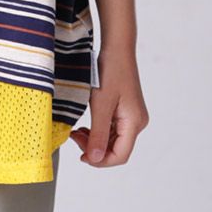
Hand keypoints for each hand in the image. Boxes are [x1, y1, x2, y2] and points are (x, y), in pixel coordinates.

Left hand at [69, 47, 148, 166]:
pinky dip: (96, 133)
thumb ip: (98, 135)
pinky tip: (84, 128)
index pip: (120, 156)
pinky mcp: (124, 113)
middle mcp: (136, 123)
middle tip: (75, 138)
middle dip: (94, 150)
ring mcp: (131, 118)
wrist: (116, 50)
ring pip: (111, 142)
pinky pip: (110, 132)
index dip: (100, 161)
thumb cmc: (110, 72)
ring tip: (77, 132)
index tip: (81, 155)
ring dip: (93, 141)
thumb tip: (95, 159)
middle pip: (115, 151)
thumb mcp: (100, 106)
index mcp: (134, 123)